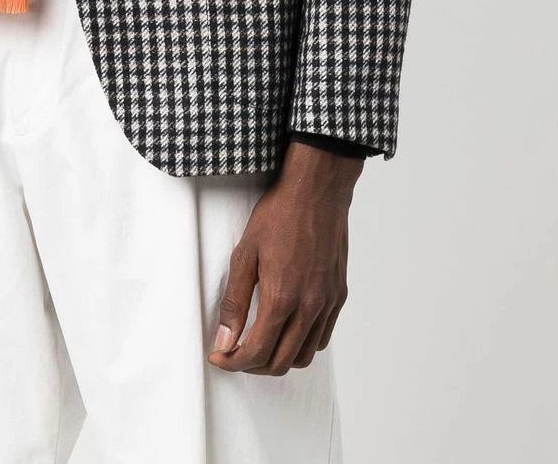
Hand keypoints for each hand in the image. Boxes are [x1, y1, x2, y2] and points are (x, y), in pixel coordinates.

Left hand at [207, 140, 361, 374]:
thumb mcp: (245, 253)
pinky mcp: (338, 294)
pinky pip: (322, 336)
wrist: (317, 191)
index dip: (234, 362)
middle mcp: (310, 306)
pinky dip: (302, 344)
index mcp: (283, 297)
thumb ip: (235, 301)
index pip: (257, 351)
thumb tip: (225, 338)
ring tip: (259, 344)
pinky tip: (286, 329)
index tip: (219, 356)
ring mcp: (328, 302)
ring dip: (279, 358)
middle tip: (234, 353)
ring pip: (305, 355)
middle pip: (282, 362)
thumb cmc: (279, 214)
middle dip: (253, 366)